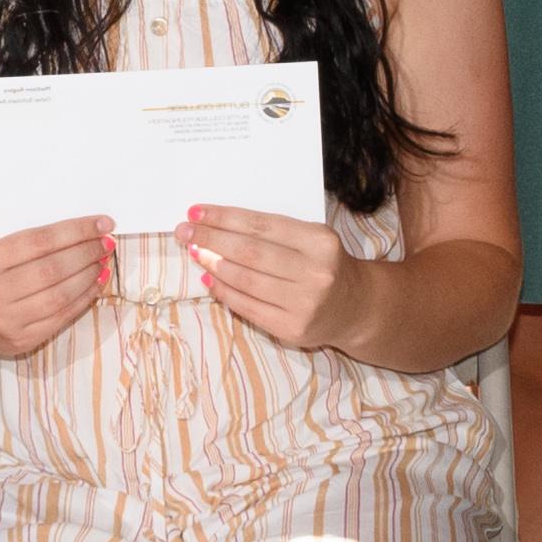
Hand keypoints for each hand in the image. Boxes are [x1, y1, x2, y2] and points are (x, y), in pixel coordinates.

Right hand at [0, 217, 116, 359]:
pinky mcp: (21, 340)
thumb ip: (31, 242)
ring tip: (103, 260)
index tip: (102, 223)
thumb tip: (84, 232)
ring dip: (89, 275)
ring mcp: (7, 321)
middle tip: (106, 242)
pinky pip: (62, 317)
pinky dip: (84, 298)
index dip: (76, 232)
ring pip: (61, 295)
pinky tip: (96, 283)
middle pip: (53, 269)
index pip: (40, 242)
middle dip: (87, 253)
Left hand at [179, 199, 358, 352]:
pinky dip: (224, 291)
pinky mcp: (292, 329)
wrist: (355, 308)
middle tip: (185, 231)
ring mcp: (304, 304)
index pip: (262, 226)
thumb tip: (219, 225)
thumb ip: (274, 232)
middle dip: (211, 239)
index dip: (225, 218)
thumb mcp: (312, 239)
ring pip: (246, 280)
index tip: (197, 213)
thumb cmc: (325, 265)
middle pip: (250, 252)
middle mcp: (315, 273)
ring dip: (213, 264)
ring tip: (195, 251)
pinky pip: (248, 307)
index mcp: (320, 242)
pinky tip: (209, 278)